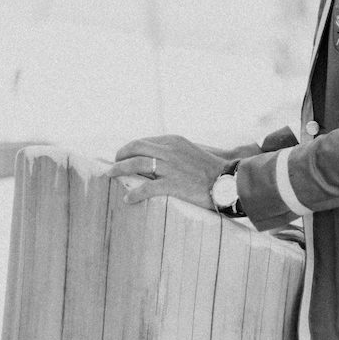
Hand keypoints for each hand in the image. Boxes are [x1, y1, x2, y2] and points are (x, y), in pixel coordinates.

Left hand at [110, 135, 225, 209]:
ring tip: (111, 176)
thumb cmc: (211, 169)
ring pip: (136, 164)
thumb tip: (157, 157)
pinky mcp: (172, 184)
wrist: (227, 181)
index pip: (145, 140)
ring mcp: (170, 167)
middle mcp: (169, 150)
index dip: (130, 147)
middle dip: (121, 155)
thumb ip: (174, 152)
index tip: (123, 155)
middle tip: (113, 164)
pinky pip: (146, 188)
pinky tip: (128, 199)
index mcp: (174, 141)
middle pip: (136, 148)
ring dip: (120, 170)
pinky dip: (135, 193)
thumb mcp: (191, 152)